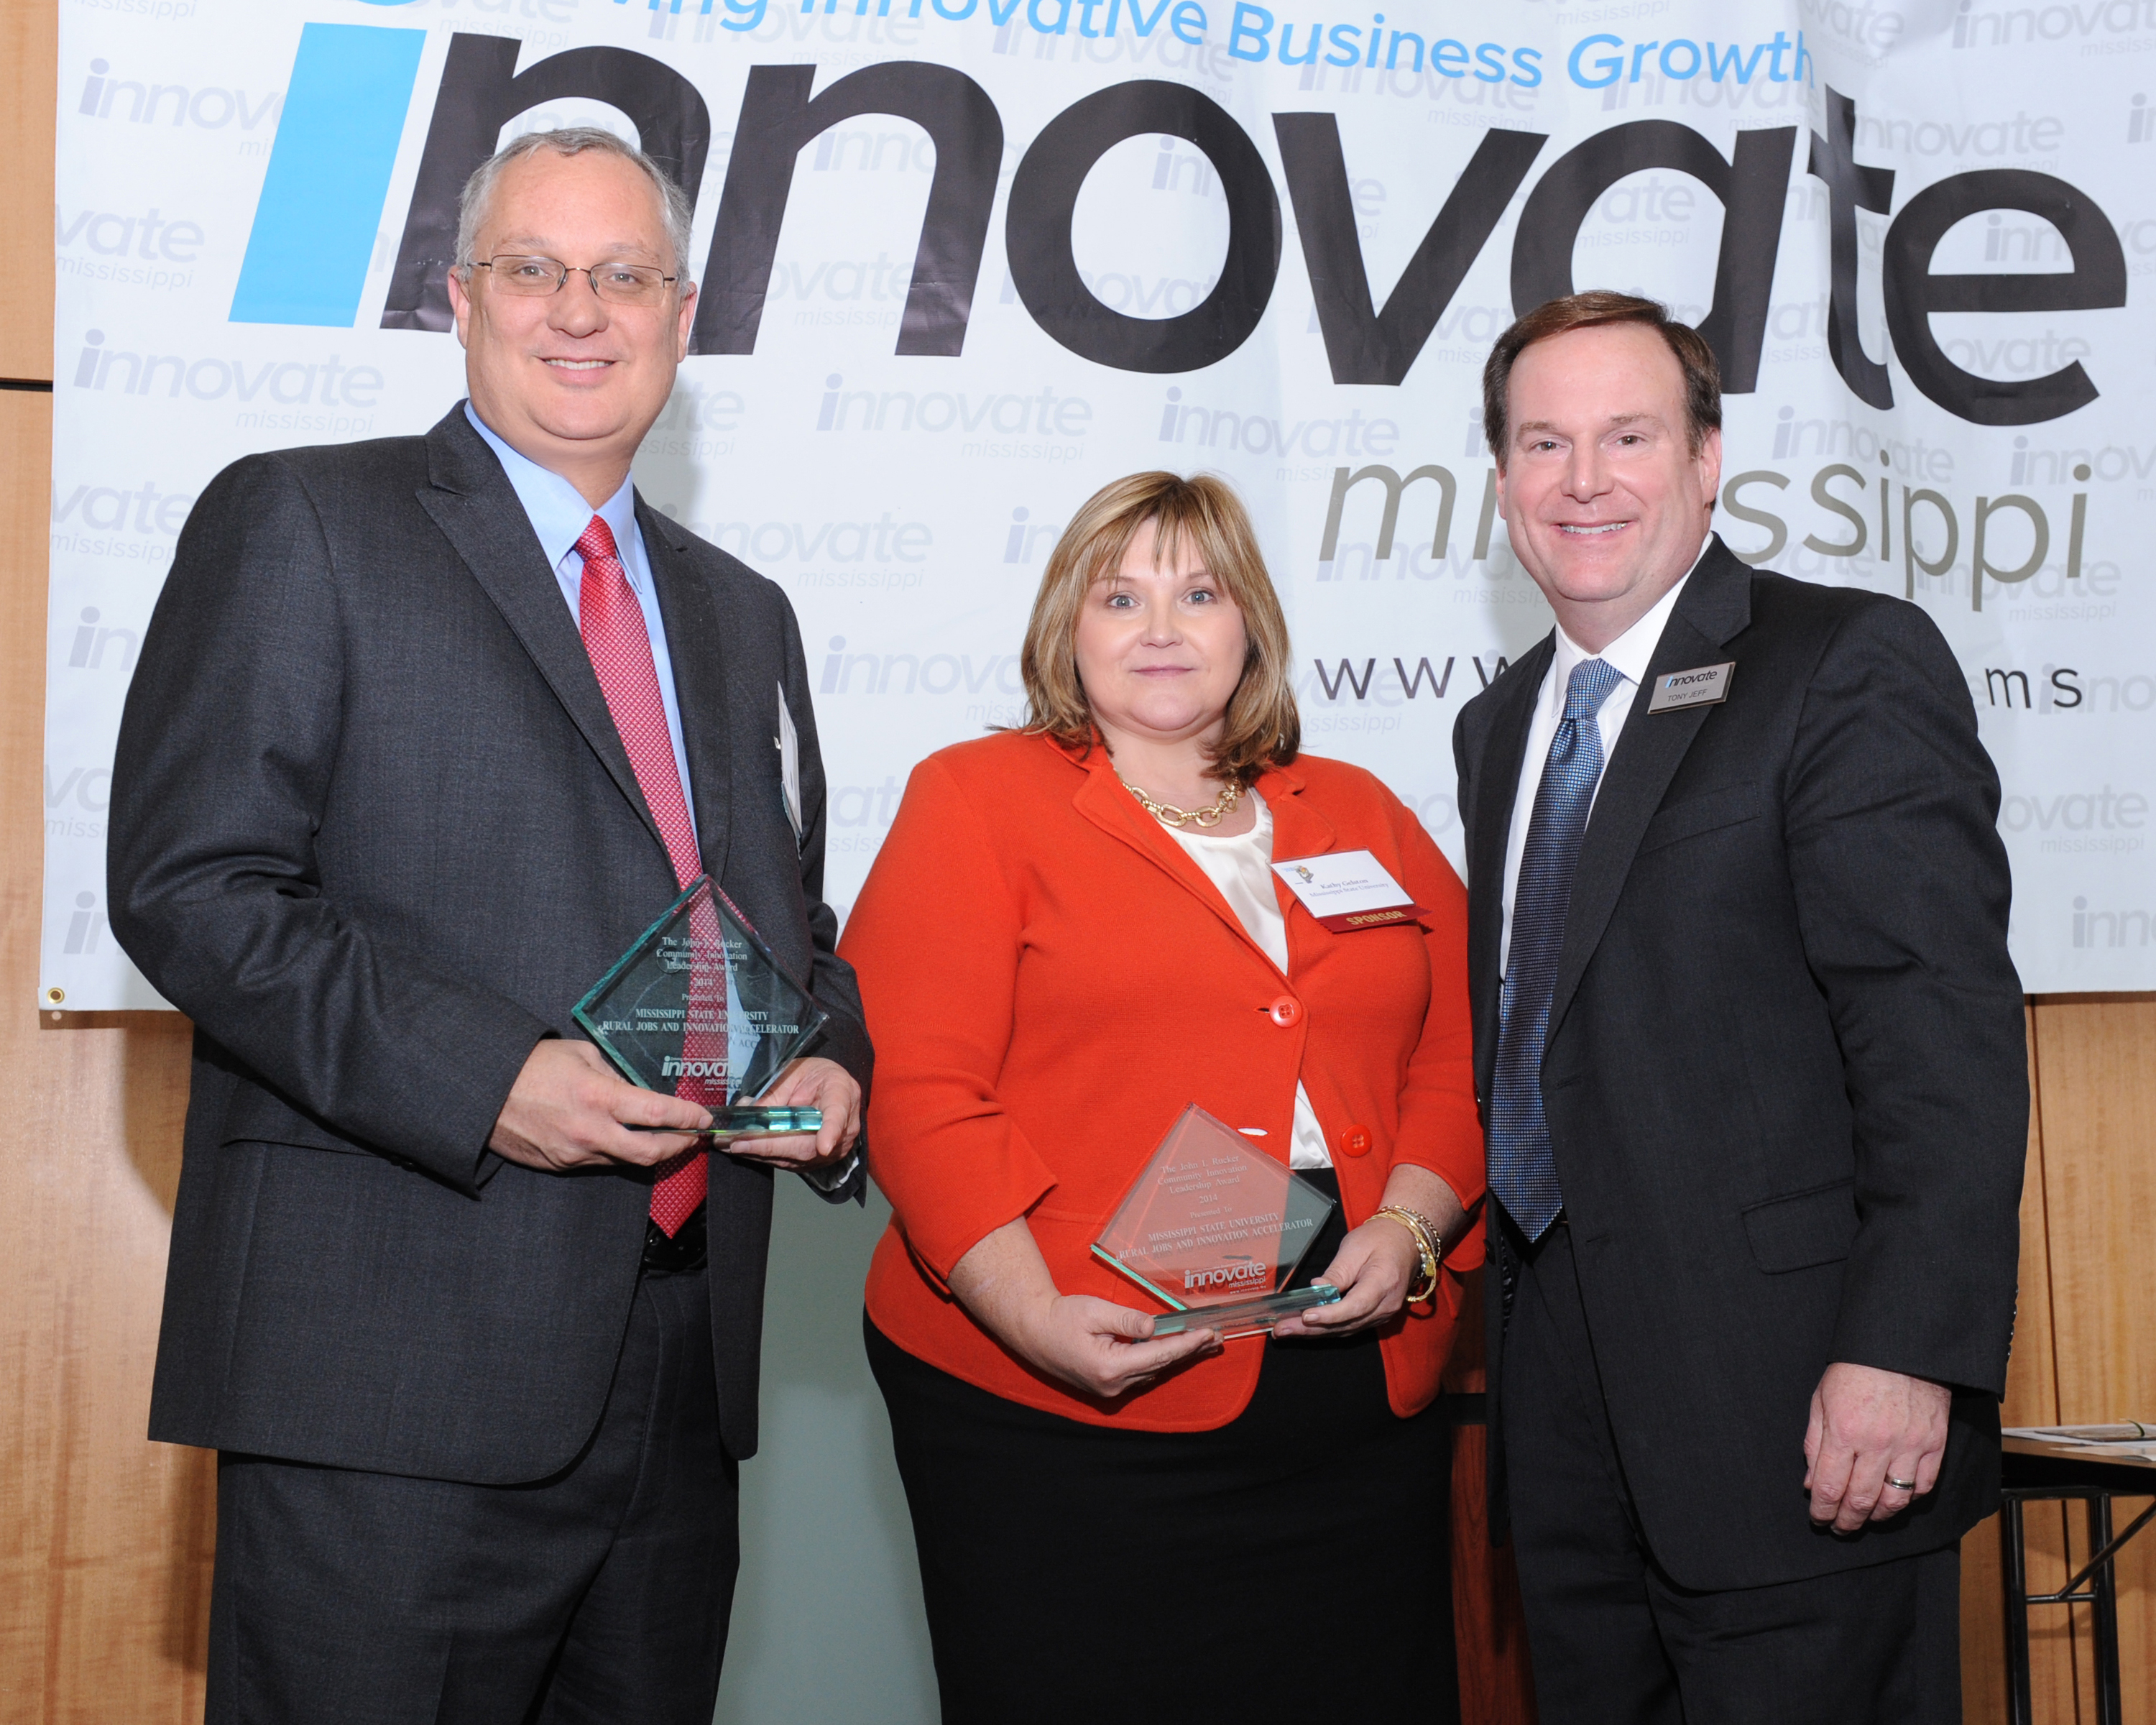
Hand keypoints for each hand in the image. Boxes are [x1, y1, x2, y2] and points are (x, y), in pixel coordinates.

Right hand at [488, 1038, 710, 1172]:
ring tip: (662, 1138)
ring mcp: (573, 1153)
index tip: (703, 1117)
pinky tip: (619, 1140)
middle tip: (692, 1138)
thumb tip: (638, 1088)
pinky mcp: (559, 1165)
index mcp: (597, 1096)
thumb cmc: (530, 1066)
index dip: (687, 1117)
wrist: (483, 1091)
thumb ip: (614, 1073)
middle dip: (678, 1147)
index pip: (657, 1113)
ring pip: (624, 1161)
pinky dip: (614, 1153)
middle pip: (650, 1152)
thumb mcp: (580, 1054)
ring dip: (646, 1151)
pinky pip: (597, 1163)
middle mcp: (589, 1130)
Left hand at [721, 1056, 861, 1171]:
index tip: (823, 1147)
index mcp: (842, 1093)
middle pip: (809, 1145)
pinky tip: (747, 1149)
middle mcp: (845, 1126)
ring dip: (763, 1153)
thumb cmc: (816, 1075)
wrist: (831, 1086)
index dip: (831, 1131)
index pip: (838, 1114)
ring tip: (734, 1145)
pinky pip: (793, 1162)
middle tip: (739, 1143)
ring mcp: (835, 1147)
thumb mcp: (795, 1072)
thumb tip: (747, 1112)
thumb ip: (775, 1093)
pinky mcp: (821, 1159)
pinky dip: (767, 1156)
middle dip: (770, 1146)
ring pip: (798, 1158)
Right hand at [1012, 1292, 1223, 1399]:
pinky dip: (1161, 1361)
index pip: (1159, 1354)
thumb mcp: (1094, 1311)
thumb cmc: (1061, 1317)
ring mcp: (1110, 1388)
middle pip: (1161, 1366)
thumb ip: (1127, 1320)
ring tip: (1203, 1343)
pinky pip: (1142, 1373)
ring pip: (1153, 1372)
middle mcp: (1113, 1384)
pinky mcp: (1107, 1385)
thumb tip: (1155, 1328)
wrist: (1033, 1332)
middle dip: (1190, 1352)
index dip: (1186, 1343)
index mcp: (1110, 1366)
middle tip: (1216, 1339)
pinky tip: (1175, 1351)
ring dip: (1178, 1357)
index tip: (1206, 1333)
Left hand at [1273, 1162, 1465, 1338]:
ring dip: (1315, 1332)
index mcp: (1383, 1282)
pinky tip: (1306, 1328)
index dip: (1330, 1314)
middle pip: (1347, 1324)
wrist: (1405, 1242)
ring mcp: (1384, 1314)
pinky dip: (1327, 1328)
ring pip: (1346, 1330)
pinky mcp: (1377, 1317)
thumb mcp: (1355, 1247)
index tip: (1306, 1316)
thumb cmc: (1380, 1239)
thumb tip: (1316, 1288)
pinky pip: (1350, 1327)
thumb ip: (1337, 1272)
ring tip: (1286, 1330)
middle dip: (1312, 1329)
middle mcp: (1387, 1305)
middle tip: (1281, 1329)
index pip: (1355, 1306)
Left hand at [1803, 1361, 1951, 1531]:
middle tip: (1839, 1527)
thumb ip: (1814, 1442)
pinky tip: (1894, 1499)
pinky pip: (1924, 1486)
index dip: (1821, 1510)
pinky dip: (1909, 1500)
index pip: (1828, 1487)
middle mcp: (1876, 1443)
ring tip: (1866, 1518)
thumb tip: (1811, 1481)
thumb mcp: (1821, 1399)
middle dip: (1846, 1521)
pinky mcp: (1934, 1444)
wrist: (1900, 1347)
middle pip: (1860, 1500)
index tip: (1818, 1518)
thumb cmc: (1856, 1369)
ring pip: (1894, 1500)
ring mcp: (1909, 1446)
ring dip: (1877, 1516)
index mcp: (1843, 1431)